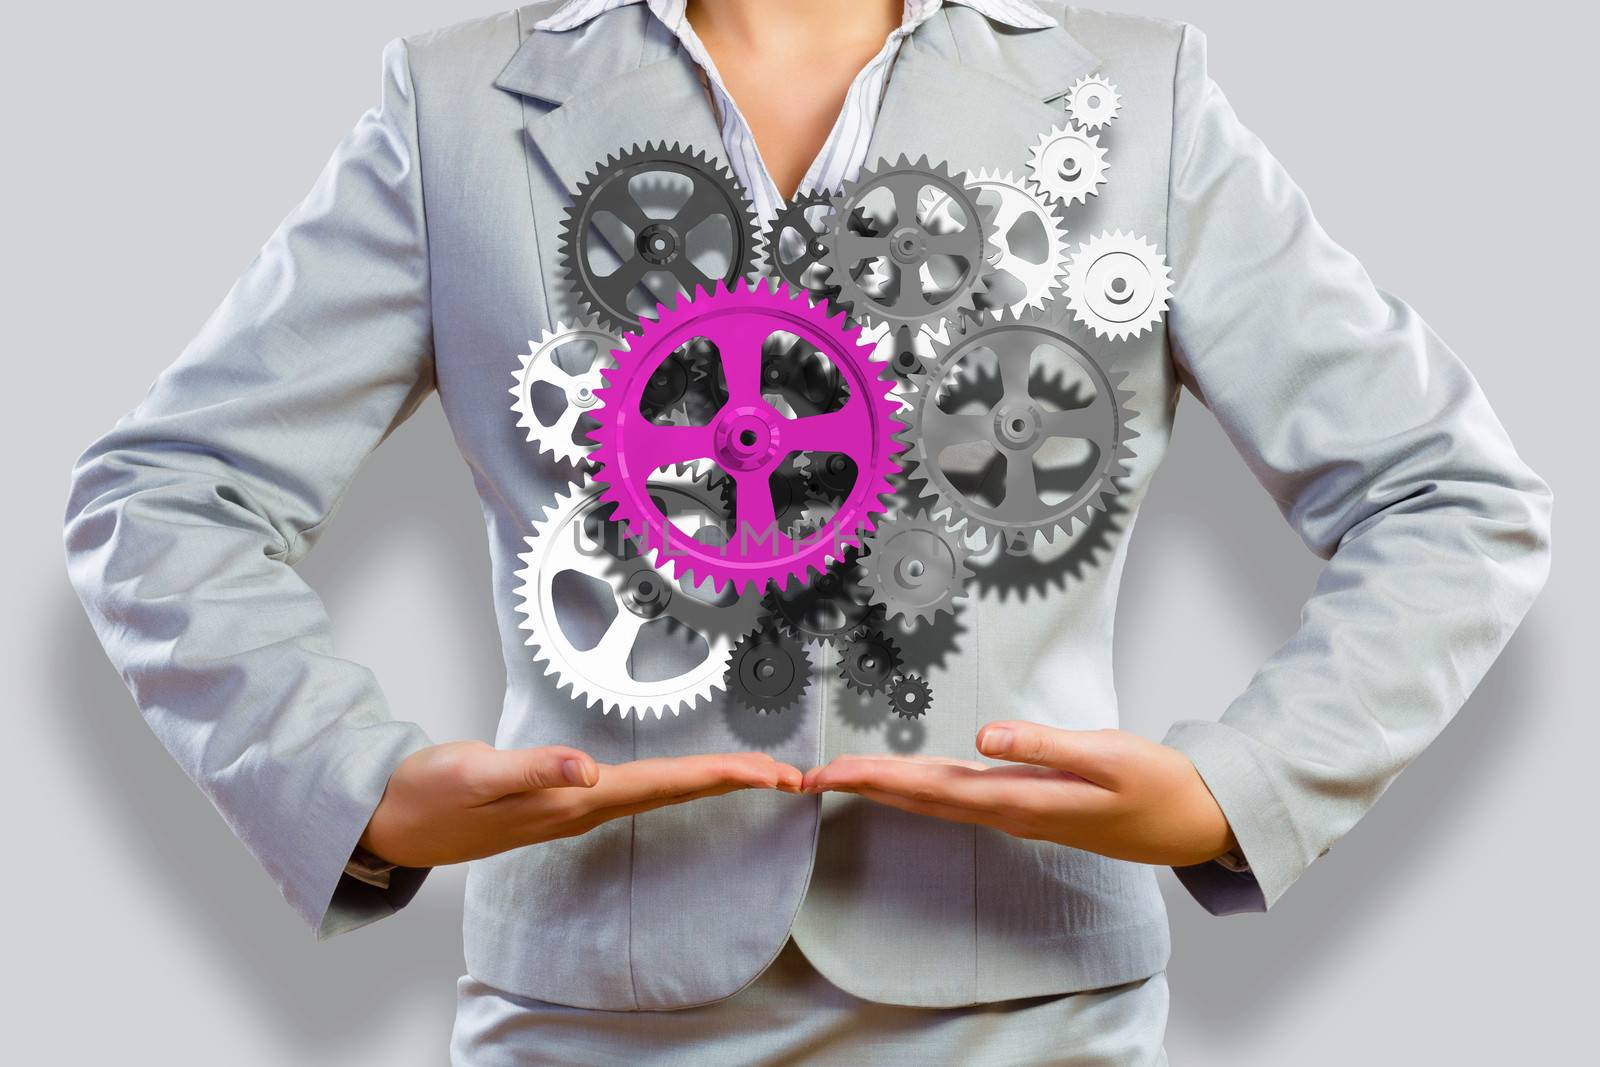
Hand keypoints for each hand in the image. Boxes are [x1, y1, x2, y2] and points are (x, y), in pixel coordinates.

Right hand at [360, 741, 803, 867]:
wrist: (392, 821)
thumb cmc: (429, 796)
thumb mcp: (475, 774)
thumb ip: (532, 770)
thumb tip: (586, 769)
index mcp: (573, 801)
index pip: (663, 787)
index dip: (720, 777)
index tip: (771, 775)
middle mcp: (583, 807)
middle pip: (674, 793)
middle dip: (734, 782)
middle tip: (792, 776)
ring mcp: (573, 806)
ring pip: (659, 793)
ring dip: (709, 783)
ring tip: (758, 774)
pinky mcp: (560, 797)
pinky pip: (634, 790)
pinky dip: (672, 781)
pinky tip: (685, 779)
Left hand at [802, 722, 1237, 867]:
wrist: (1192, 823)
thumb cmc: (1156, 786)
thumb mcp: (1109, 757)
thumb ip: (1045, 746)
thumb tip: (983, 736)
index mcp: (1020, 801)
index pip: (931, 789)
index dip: (877, 779)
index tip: (830, 772)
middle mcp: (1009, 811)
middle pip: (923, 797)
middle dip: (866, 785)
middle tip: (810, 775)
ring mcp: (1017, 811)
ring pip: (938, 799)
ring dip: (890, 787)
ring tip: (843, 774)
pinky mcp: (1029, 804)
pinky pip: (961, 797)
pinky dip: (924, 787)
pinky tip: (908, 780)